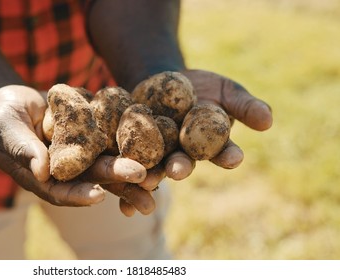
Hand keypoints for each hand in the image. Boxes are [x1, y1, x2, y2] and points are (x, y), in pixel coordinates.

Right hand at [0, 85, 151, 206]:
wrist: (18, 99)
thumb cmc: (4, 114)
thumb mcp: (6, 126)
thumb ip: (21, 148)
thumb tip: (41, 171)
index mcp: (42, 178)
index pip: (60, 191)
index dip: (77, 195)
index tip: (97, 196)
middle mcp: (66, 172)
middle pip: (92, 179)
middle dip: (116, 179)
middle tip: (141, 177)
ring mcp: (82, 155)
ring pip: (108, 163)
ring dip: (131, 168)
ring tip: (156, 173)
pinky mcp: (93, 137)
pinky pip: (112, 140)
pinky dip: (130, 142)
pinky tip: (153, 143)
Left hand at [112, 69, 273, 215]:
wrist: (163, 80)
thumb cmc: (202, 87)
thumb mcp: (225, 90)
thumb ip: (244, 105)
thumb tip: (268, 120)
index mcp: (210, 145)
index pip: (223, 151)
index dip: (229, 155)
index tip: (234, 157)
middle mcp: (184, 155)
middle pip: (184, 164)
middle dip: (182, 167)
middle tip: (179, 169)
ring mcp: (157, 154)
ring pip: (154, 167)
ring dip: (150, 175)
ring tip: (145, 180)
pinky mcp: (133, 148)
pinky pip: (128, 161)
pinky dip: (123, 175)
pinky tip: (119, 192)